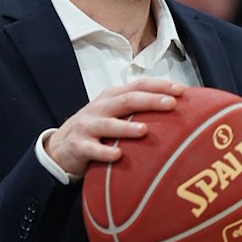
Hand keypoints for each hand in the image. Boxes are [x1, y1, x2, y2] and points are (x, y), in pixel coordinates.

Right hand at [44, 78, 183, 174]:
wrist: (60, 145)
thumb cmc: (97, 127)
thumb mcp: (114, 112)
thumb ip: (138, 108)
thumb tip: (176, 108)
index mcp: (113, 97)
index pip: (138, 85)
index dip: (159, 86)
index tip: (181, 90)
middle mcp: (101, 108)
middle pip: (127, 100)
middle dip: (150, 101)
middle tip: (171, 104)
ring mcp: (88, 126)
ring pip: (109, 125)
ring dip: (127, 128)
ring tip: (145, 131)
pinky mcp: (79, 145)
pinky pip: (92, 149)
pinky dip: (105, 153)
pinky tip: (118, 156)